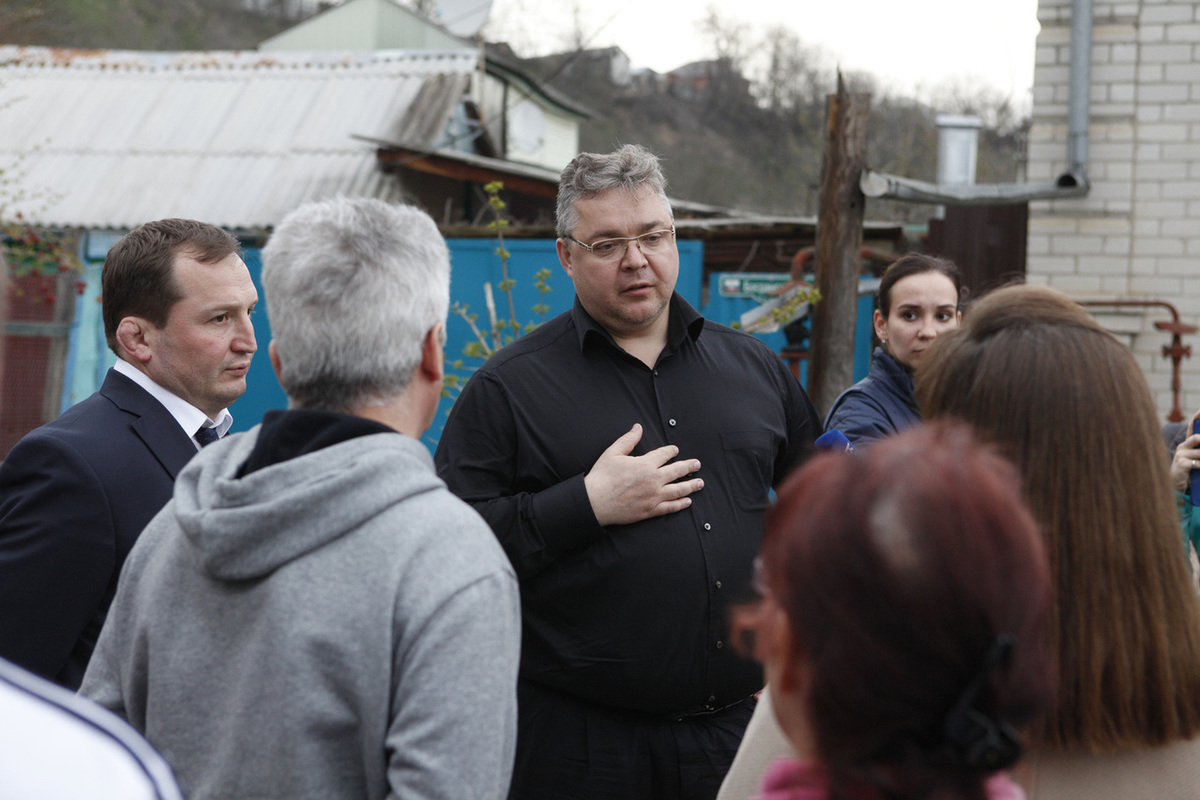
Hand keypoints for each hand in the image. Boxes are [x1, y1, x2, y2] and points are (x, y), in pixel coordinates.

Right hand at [584, 423, 702, 526]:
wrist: (595, 502)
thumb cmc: (602, 477)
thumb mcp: (613, 453)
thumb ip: (628, 439)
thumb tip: (638, 427)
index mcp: (645, 464)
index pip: (664, 455)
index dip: (671, 451)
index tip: (675, 450)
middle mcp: (653, 480)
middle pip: (677, 471)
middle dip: (689, 467)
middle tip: (697, 464)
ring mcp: (654, 496)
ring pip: (678, 490)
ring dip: (691, 486)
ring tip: (700, 483)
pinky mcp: (650, 510)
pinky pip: (670, 507)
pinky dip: (681, 504)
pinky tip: (688, 501)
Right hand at [1171, 409, 1199, 493]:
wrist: (1177, 486)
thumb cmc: (1191, 472)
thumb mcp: (1197, 459)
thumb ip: (1199, 450)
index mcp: (1187, 444)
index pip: (1192, 426)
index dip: (1198, 417)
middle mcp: (1182, 446)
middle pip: (1197, 437)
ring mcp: (1180, 454)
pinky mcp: (1181, 464)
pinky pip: (1198, 463)